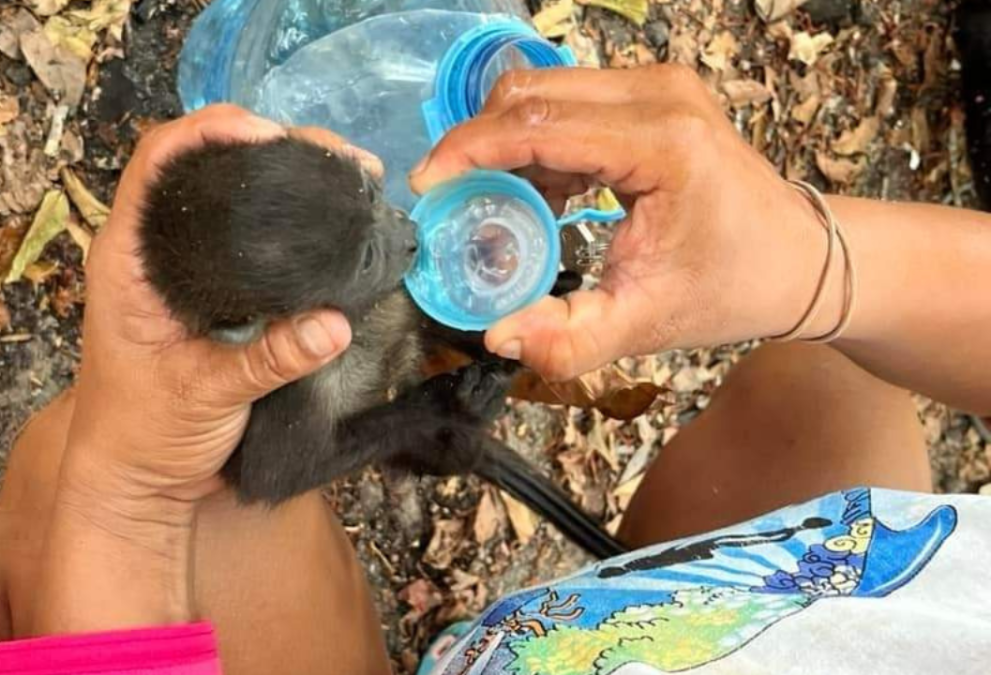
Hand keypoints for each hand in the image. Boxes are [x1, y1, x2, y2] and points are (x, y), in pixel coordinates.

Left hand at [63, 105, 380, 518]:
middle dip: (271, 148)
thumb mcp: (205, 395)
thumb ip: (269, 359)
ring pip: (235, 201)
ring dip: (288, 182)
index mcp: (128, 258)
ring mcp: (188, 271)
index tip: (269, 134)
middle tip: (335, 157)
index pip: (160, 162)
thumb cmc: (144, 435)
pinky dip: (294, 226)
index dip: (209, 132)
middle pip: (207, 168)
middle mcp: (155, 252)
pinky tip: (336, 224)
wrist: (139, 483)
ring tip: (348, 179)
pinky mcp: (219, 295)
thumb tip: (336, 324)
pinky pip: (256, 243)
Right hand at [410, 65, 825, 381]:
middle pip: (530, 92)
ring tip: (494, 206)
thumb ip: (571, 339)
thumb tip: (498, 338)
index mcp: (661, 142)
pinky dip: (535, 144)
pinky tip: (537, 196)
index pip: (538, 125)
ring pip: (544, 91)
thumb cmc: (733, 288)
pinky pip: (568, 103)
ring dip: (504, 142)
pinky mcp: (652, 93)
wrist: (802, 259)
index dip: (469, 151)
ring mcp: (657, 85)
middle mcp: (659, 93)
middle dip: (477, 142)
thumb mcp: (648, 323)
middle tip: (451, 201)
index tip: (426, 186)